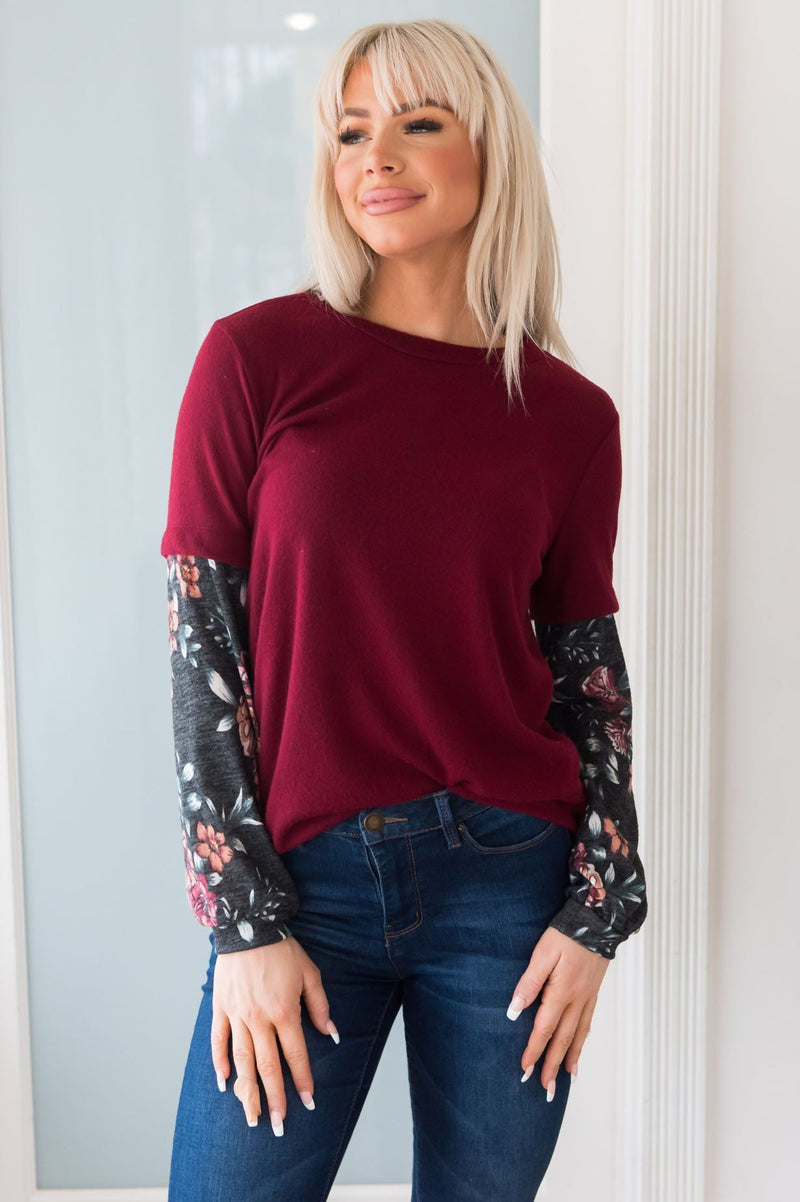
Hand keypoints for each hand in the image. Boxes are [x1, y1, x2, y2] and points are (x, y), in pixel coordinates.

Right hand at [211, 934, 338, 1133]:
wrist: (248, 926)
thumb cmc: (282, 950)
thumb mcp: (309, 973)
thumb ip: (320, 1006)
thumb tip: (331, 1035)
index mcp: (284, 1011)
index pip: (295, 1054)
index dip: (302, 1080)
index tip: (308, 1102)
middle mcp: (259, 1018)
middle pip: (267, 1066)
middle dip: (275, 1098)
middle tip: (279, 1125)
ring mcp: (237, 1015)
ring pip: (243, 1060)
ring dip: (248, 1090)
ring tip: (252, 1116)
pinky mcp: (221, 1008)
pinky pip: (219, 1041)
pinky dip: (220, 1063)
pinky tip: (225, 1083)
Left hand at [506, 926, 609, 1099]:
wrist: (598, 921)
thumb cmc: (566, 935)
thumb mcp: (542, 953)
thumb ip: (529, 982)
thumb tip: (514, 1010)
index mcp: (561, 993)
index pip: (544, 1029)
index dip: (534, 1051)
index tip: (525, 1071)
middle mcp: (576, 1000)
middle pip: (562, 1039)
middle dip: (552, 1065)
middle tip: (545, 1089)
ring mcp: (587, 998)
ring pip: (578, 1035)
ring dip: (570, 1058)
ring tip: (564, 1079)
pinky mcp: (593, 992)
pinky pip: (588, 1023)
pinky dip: (583, 1040)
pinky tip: (579, 1048)